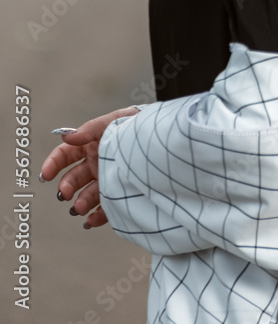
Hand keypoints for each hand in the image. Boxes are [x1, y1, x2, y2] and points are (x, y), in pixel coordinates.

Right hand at [40, 107, 140, 228]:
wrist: (166, 140)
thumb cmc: (140, 125)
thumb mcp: (115, 121)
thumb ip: (91, 129)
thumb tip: (67, 136)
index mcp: (93, 145)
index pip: (66, 155)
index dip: (53, 163)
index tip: (46, 175)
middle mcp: (98, 163)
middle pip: (74, 178)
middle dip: (66, 186)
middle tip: (65, 194)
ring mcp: (109, 179)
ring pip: (87, 196)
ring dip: (80, 203)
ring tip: (79, 208)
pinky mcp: (121, 193)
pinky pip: (105, 209)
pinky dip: (96, 217)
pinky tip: (90, 220)